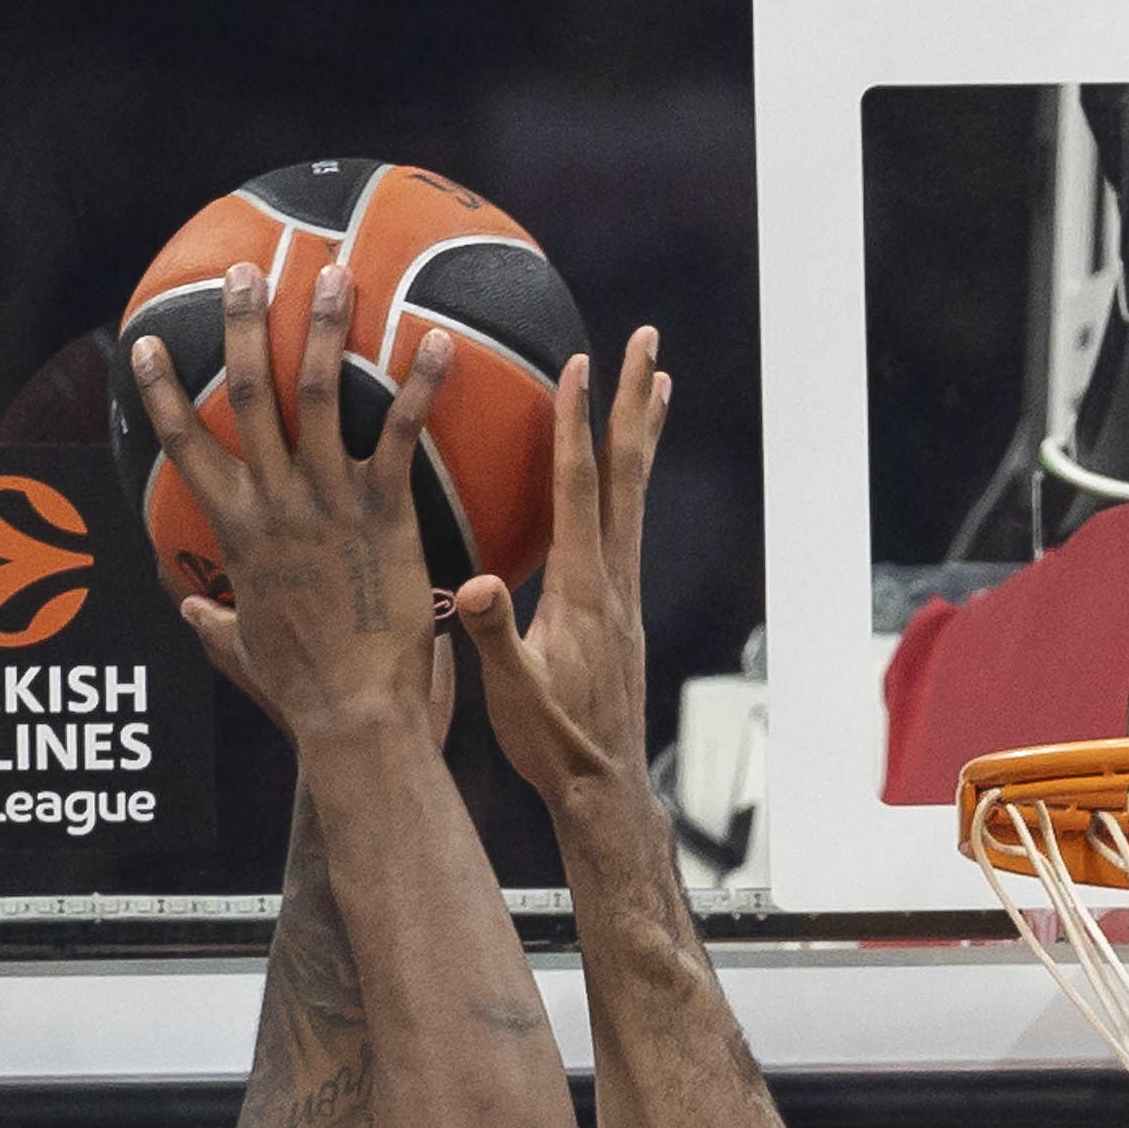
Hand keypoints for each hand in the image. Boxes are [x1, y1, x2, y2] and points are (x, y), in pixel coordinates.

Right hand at [128, 259, 457, 744]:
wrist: (355, 715)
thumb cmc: (302, 691)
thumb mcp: (242, 652)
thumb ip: (212, 624)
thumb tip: (187, 609)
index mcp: (236, 530)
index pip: (183, 445)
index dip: (160, 391)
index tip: (144, 342)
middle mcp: (274, 503)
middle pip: (246, 393)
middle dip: (241, 325)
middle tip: (245, 271)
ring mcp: (327, 504)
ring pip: (316, 394)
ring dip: (324, 328)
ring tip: (336, 275)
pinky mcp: (385, 514)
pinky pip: (397, 432)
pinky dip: (418, 384)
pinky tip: (435, 341)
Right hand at [452, 326, 667, 804]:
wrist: (602, 787)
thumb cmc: (552, 743)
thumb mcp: (513, 692)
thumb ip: (492, 636)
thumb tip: (473, 585)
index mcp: (582, 589)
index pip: (579, 490)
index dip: (576, 426)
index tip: (578, 364)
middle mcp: (613, 580)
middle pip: (625, 472)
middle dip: (632, 402)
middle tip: (647, 340)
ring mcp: (624, 592)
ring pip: (636, 493)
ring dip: (642, 432)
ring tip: (656, 381)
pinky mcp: (623, 607)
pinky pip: (630, 522)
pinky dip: (632, 479)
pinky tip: (625, 471)